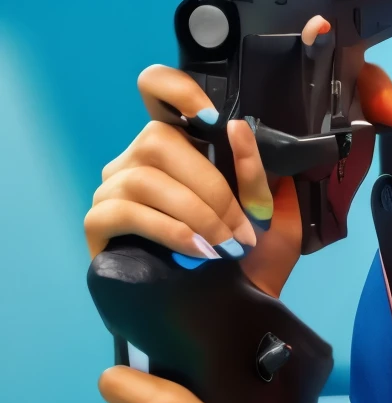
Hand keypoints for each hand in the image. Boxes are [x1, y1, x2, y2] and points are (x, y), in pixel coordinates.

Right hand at [86, 15, 391, 297]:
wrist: (235, 314)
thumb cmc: (254, 260)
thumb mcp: (280, 210)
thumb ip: (275, 167)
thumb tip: (247, 128)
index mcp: (185, 142)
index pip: (157, 88)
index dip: (175, 88)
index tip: (211, 116)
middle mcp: (142, 158)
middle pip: (160, 138)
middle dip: (212, 183)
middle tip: (245, 222)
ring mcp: (115, 189)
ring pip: (144, 175)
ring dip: (197, 211)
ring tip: (226, 244)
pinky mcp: (99, 226)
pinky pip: (123, 210)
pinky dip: (168, 228)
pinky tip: (197, 249)